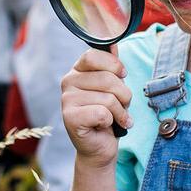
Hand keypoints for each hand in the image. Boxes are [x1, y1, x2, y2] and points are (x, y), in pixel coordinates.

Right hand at [61, 47, 132, 166]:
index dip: (114, 66)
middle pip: (108, 79)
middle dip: (124, 95)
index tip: (122, 75)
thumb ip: (112, 66)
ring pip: (108, 98)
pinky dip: (112, 122)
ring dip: (120, 111)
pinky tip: (107, 126)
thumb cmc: (108, 114)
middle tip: (122, 106)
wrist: (101, 146)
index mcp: (77, 71)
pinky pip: (103, 113)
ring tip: (116, 118)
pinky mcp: (69, 118)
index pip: (94, 56)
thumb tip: (113, 43)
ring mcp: (66, 100)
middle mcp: (68, 82)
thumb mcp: (113, 87)